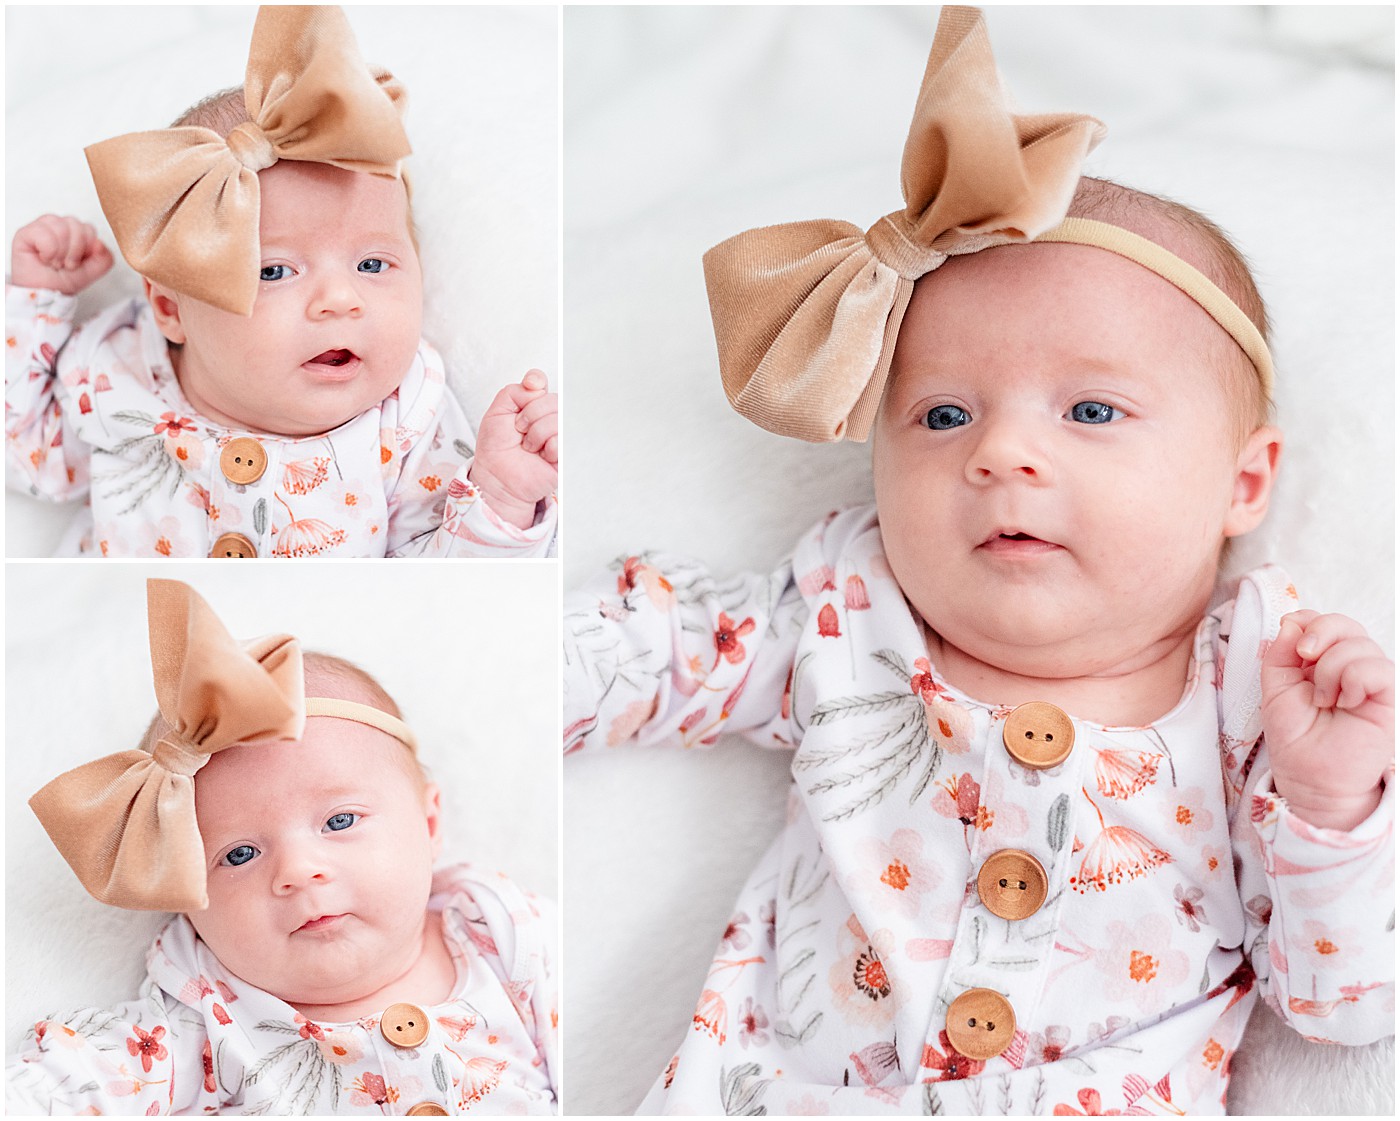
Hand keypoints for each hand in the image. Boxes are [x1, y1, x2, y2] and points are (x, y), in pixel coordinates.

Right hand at [11, 215, 113, 294]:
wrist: (46, 294)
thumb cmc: (64, 280)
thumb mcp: (93, 271)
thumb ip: (105, 258)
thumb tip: (99, 243)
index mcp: (75, 232)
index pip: (88, 228)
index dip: (86, 248)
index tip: (78, 262)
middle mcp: (59, 226)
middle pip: (75, 225)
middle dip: (75, 251)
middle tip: (66, 264)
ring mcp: (42, 227)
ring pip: (60, 226)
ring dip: (60, 252)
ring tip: (55, 262)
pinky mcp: (25, 232)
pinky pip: (43, 232)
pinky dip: (48, 250)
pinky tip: (44, 258)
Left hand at [468, 370, 558, 528]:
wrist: (496, 475)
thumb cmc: (496, 447)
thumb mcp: (497, 411)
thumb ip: (514, 391)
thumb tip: (536, 386)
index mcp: (533, 405)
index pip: (541, 382)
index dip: (535, 381)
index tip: (529, 387)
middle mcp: (549, 417)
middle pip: (552, 399)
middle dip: (530, 414)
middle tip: (520, 430)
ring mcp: (560, 434)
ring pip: (558, 419)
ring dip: (536, 434)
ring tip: (529, 446)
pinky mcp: (566, 453)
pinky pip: (562, 440)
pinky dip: (547, 448)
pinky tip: (542, 456)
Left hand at [1261, 610, 1393, 829]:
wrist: (1309, 776)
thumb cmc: (1294, 736)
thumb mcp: (1275, 687)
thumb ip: (1280, 653)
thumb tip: (1292, 621)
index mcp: (1321, 660)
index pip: (1323, 621)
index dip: (1308, 621)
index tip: (1294, 644)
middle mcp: (1350, 666)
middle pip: (1345, 623)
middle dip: (1320, 632)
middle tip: (1305, 656)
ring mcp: (1371, 680)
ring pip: (1359, 644)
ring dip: (1330, 668)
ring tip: (1323, 699)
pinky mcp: (1389, 697)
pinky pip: (1377, 668)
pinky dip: (1354, 679)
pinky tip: (1345, 702)